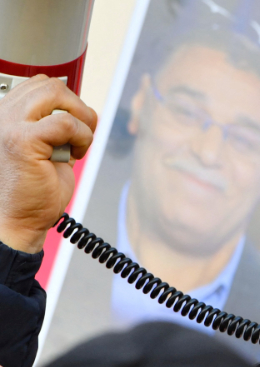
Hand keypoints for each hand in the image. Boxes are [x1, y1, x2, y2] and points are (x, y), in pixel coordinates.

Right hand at [0, 75, 97, 252]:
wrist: (17, 220)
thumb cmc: (32, 191)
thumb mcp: (45, 149)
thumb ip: (55, 126)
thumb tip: (83, 112)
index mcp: (5, 114)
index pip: (39, 85)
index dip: (67, 103)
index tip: (75, 128)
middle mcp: (2, 115)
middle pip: (50, 84)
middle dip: (77, 106)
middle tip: (83, 134)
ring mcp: (8, 125)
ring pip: (55, 93)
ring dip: (80, 118)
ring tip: (78, 144)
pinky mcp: (22, 141)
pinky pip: (65, 122)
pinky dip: (82, 136)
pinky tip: (76, 154)